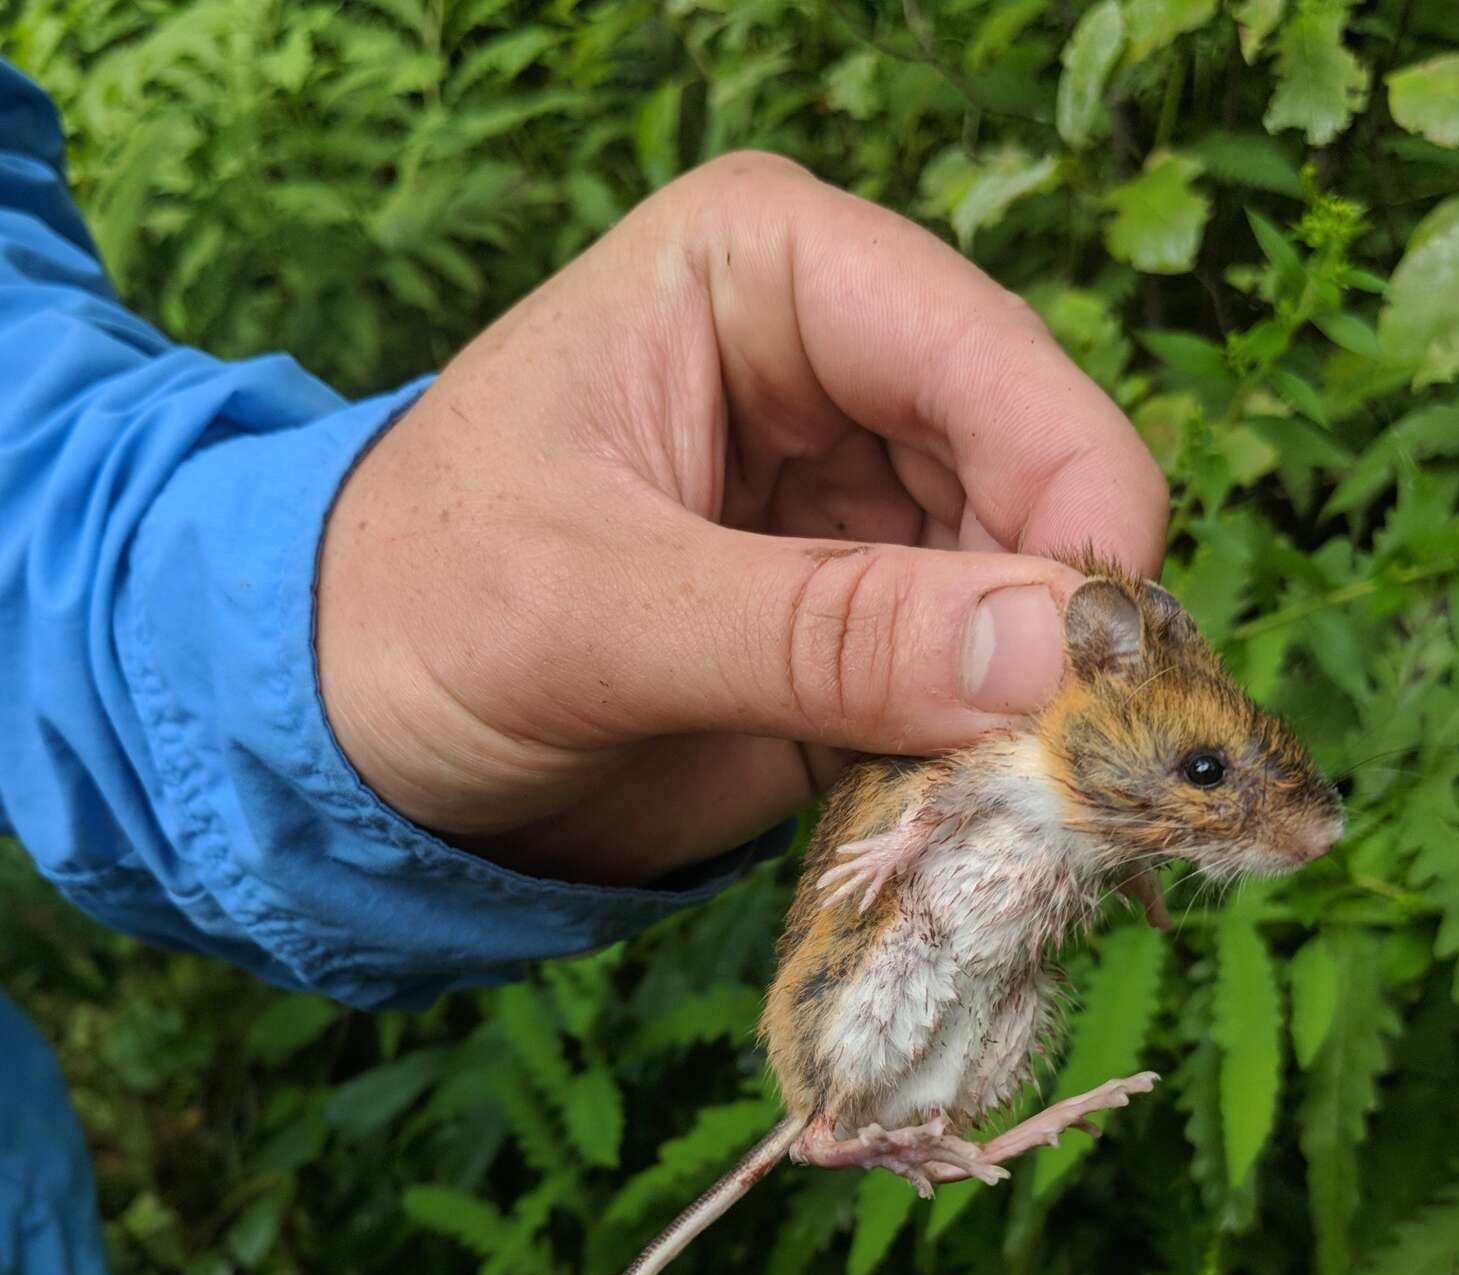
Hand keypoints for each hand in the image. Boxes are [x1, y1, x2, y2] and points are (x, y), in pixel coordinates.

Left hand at [317, 151, 1167, 884]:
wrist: (349, 738)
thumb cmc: (414, 614)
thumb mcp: (594, 611)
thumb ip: (818, 631)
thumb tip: (1047, 651)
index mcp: (767, 273)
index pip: (982, 355)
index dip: (1071, 492)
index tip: (1106, 649)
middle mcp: (842, 372)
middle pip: (1036, 477)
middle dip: (1061, 620)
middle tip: (1075, 757)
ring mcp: (864, 507)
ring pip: (1026, 595)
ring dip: (1032, 705)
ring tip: (1009, 802)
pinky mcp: (866, 631)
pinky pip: (978, 687)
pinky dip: (988, 757)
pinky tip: (971, 815)